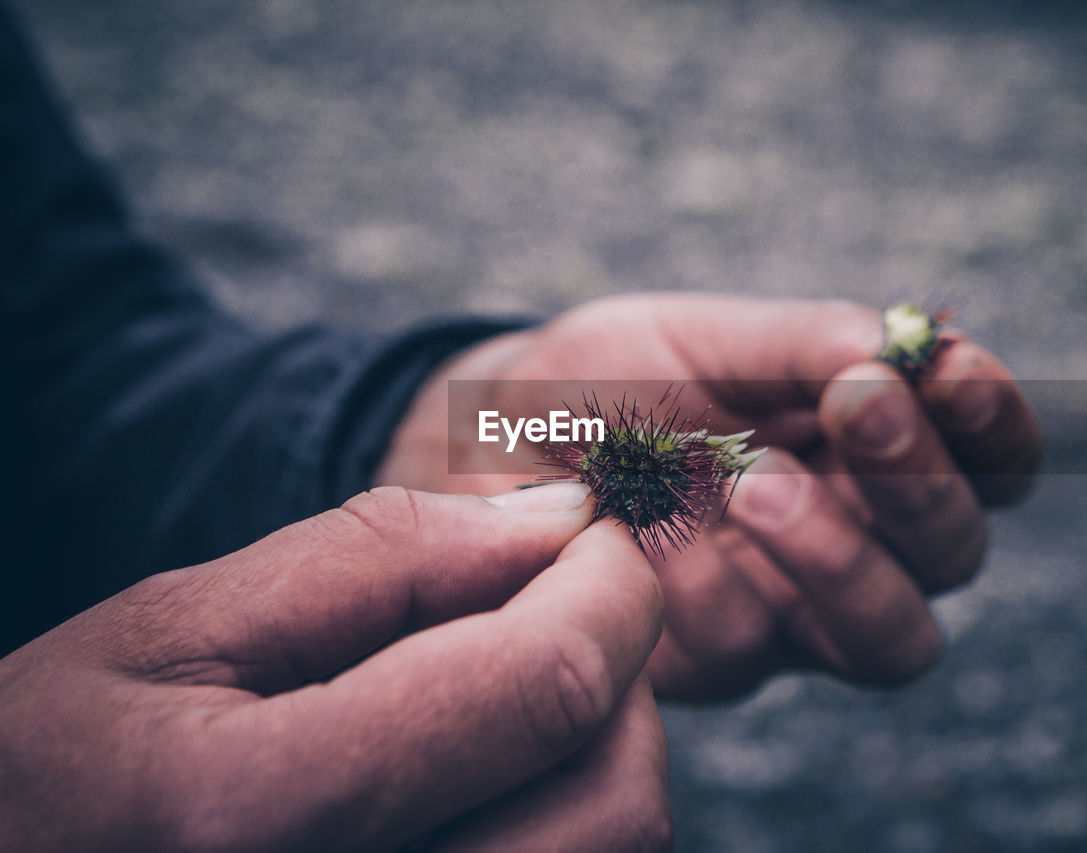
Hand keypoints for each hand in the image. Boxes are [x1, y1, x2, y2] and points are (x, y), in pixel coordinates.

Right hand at [0, 485, 670, 851]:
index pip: (544, 688)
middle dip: (615, 669)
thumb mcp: (177, 625)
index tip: (595, 534)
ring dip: (595, 742)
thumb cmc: (61, 768)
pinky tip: (483, 764)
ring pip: (612, 850)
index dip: (608, 588)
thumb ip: (379, 557)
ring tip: (497, 684)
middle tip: (547, 601)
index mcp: (264, 817)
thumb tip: (558, 520)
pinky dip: (565, 805)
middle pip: (614, 797)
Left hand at [378, 293, 1040, 699]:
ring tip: (756, 483)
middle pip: (955, 550)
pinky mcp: (720, 658)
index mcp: (867, 450)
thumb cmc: (611, 380)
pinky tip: (649, 527)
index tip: (951, 366)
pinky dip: (717, 582)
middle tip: (857, 407)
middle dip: (921, 480)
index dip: (995, 421)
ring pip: (892, 634)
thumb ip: (805, 343)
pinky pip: (756, 644)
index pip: (987, 458)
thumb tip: (904, 344)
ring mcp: (791, 608)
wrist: (490, 444)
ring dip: (841, 556)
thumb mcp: (704, 336)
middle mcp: (853, 536)